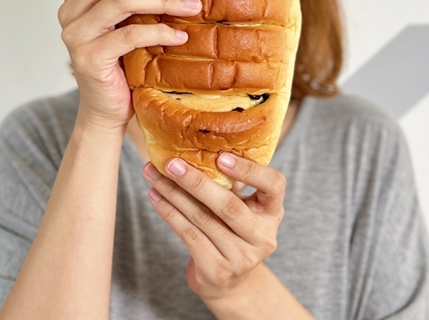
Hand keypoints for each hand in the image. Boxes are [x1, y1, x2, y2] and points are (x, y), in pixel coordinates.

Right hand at [58, 0, 199, 130]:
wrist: (109, 108)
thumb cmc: (125, 59)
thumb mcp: (128, 19)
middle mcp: (71, 10)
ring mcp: (76, 34)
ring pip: (121, 0)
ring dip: (163, 0)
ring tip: (192, 6)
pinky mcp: (89, 58)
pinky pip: (129, 35)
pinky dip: (160, 31)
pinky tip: (180, 36)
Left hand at [143, 153, 286, 302]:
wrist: (230, 282)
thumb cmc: (234, 231)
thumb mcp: (245, 208)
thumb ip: (233, 183)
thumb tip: (202, 146)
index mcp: (273, 212)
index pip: (274, 185)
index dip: (249, 171)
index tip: (221, 157)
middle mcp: (262, 236)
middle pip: (228, 206)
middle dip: (196, 182)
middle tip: (172, 163)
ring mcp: (241, 256)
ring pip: (201, 219)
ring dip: (173, 195)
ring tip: (154, 175)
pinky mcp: (217, 269)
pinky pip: (188, 235)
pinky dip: (169, 213)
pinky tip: (155, 197)